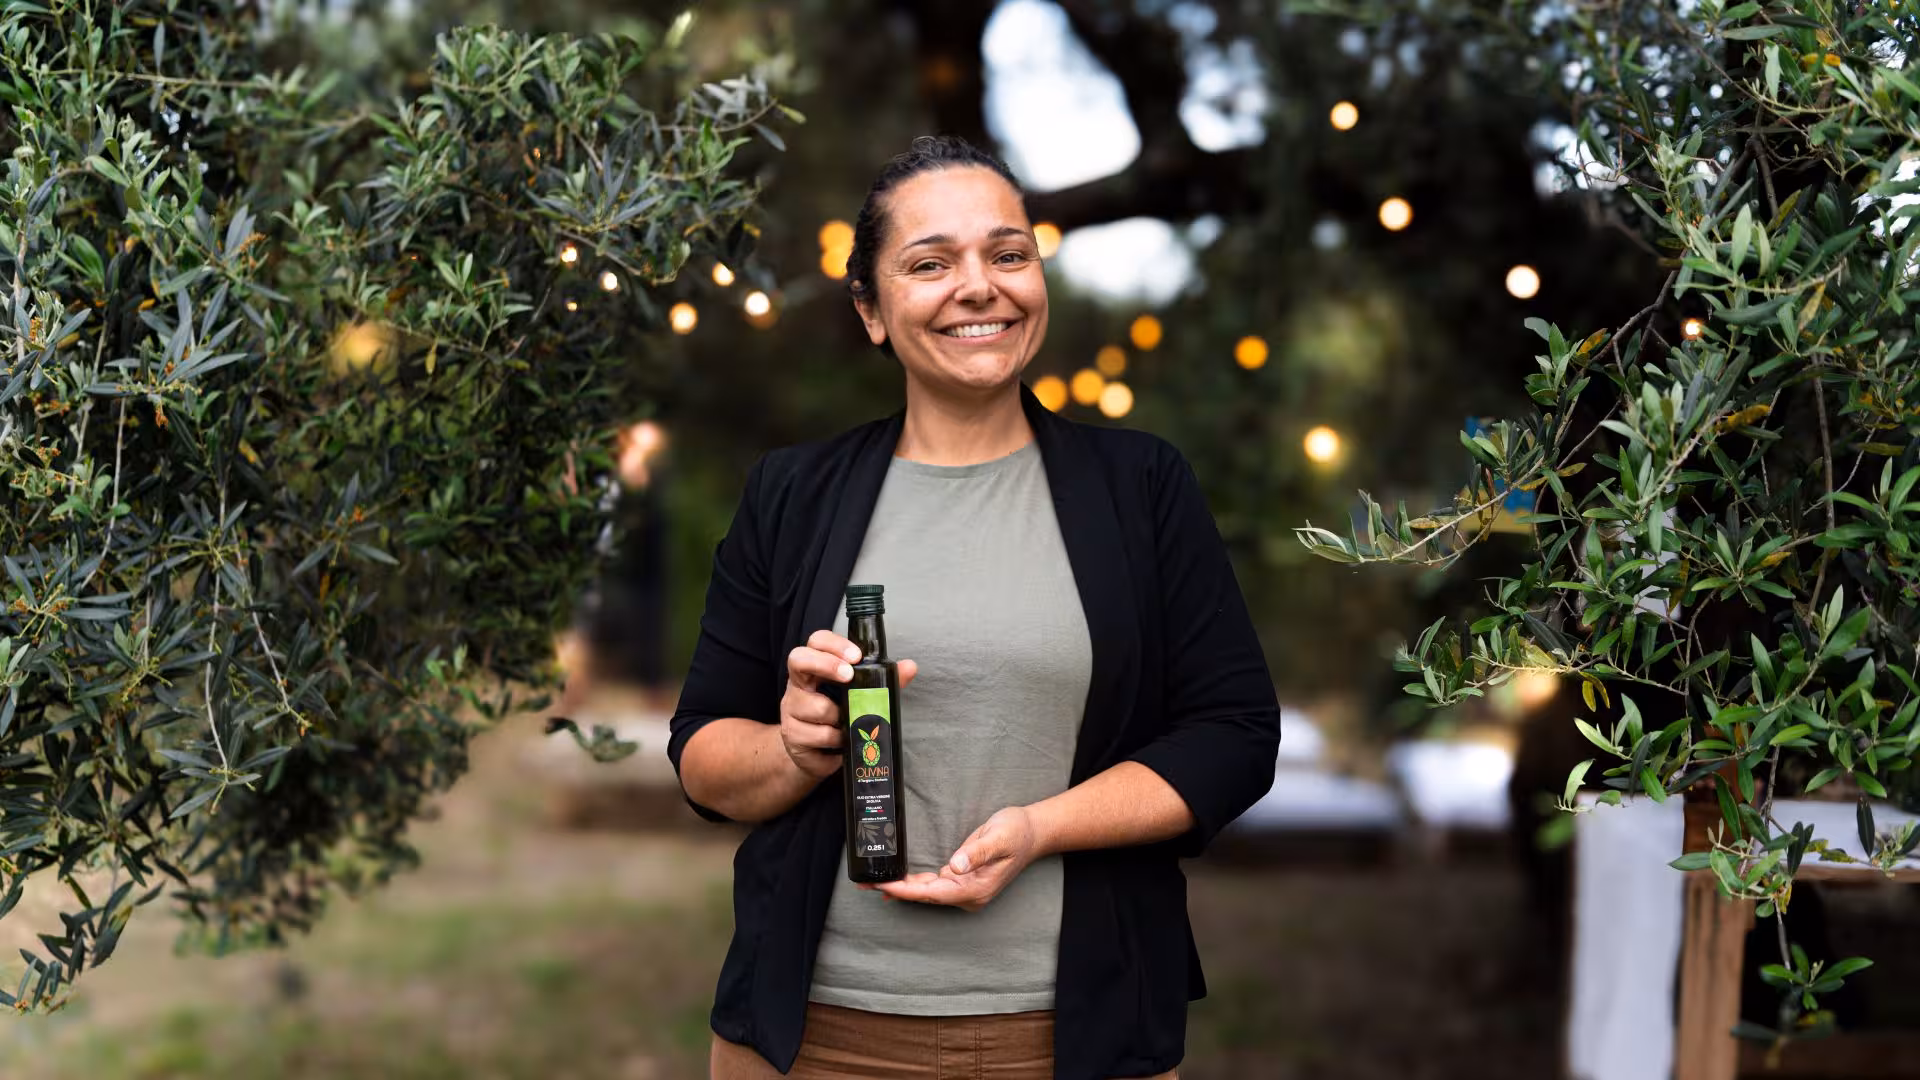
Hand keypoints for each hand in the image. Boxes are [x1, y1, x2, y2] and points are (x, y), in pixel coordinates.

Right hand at [780, 630, 917, 779]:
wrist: (812, 755)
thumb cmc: (836, 718)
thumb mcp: (857, 698)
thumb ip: (881, 681)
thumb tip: (909, 667)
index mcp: (814, 669)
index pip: (816, 642)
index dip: (834, 644)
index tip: (856, 655)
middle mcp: (797, 684)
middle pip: (798, 659)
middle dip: (827, 665)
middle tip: (849, 676)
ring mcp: (790, 709)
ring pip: (817, 707)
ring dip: (840, 718)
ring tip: (848, 725)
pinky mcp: (791, 735)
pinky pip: (818, 736)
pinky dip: (836, 740)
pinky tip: (840, 742)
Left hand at [871, 806, 1040, 911]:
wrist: (1032, 832)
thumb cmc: (1017, 833)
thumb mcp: (999, 838)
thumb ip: (977, 853)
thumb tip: (954, 866)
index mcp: (976, 888)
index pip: (933, 893)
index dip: (907, 890)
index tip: (885, 886)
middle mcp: (969, 894)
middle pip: (926, 896)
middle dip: (896, 890)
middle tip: (866, 883)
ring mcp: (965, 889)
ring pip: (927, 892)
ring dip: (901, 887)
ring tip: (873, 882)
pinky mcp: (962, 880)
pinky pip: (933, 886)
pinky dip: (914, 884)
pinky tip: (897, 882)